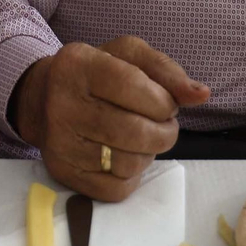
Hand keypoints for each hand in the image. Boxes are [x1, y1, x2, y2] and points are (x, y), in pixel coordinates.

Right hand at [12, 36, 208, 201]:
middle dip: (164, 132)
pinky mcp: (63, 173)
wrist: (43, 100)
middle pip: (135, 131)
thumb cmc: (95, 74)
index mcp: (78, 64)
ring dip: (149, 154)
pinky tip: (124, 156)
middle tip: (163, 125)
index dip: (163, 101)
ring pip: (128, 162)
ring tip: (142, 139)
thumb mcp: (128, 56)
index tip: (166, 103)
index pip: (135, 87)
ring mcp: (60, 142)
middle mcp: (62, 103)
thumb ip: (166, 71)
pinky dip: (132, 175)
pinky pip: (116, 189)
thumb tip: (201, 95)